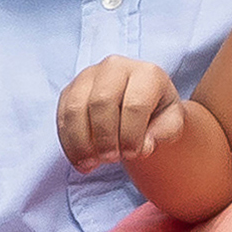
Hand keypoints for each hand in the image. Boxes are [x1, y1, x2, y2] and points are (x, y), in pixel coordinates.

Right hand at [59, 54, 193, 175]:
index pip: (135, 103)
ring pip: (76, 109)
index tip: (132, 155)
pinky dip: (68, 143)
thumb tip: (143, 146)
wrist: (137, 105)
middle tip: (110, 160)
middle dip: (104, 136)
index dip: (131, 134)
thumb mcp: (170, 124)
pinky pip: (61, 117)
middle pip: (102, 101)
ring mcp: (88, 76)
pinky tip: (80, 160)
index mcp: (147, 72)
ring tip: (90, 165)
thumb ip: (163, 134)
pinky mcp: (69, 90)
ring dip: (81, 142)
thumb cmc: (155, 115)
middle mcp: (115, 66)